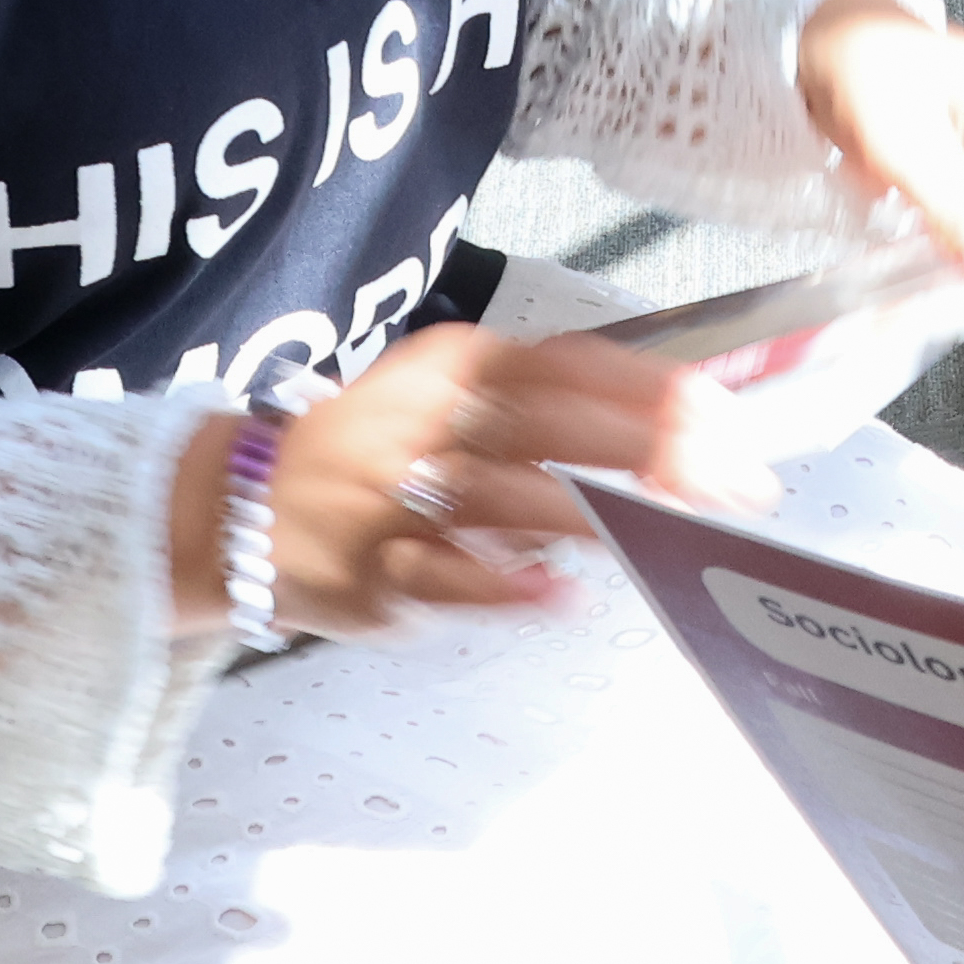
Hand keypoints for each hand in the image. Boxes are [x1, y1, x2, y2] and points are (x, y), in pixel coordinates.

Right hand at [170, 322, 779, 635]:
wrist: (231, 510)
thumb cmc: (378, 454)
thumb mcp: (456, 403)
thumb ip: (554, 412)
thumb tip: (683, 432)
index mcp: (460, 365)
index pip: (575, 364)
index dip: (656, 391)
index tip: (730, 423)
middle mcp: (428, 417)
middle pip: (556, 426)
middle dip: (653, 455)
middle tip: (731, 488)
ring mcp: (393, 494)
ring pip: (508, 496)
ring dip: (597, 515)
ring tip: (672, 530)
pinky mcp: (370, 570)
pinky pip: (443, 577)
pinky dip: (502, 589)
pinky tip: (559, 598)